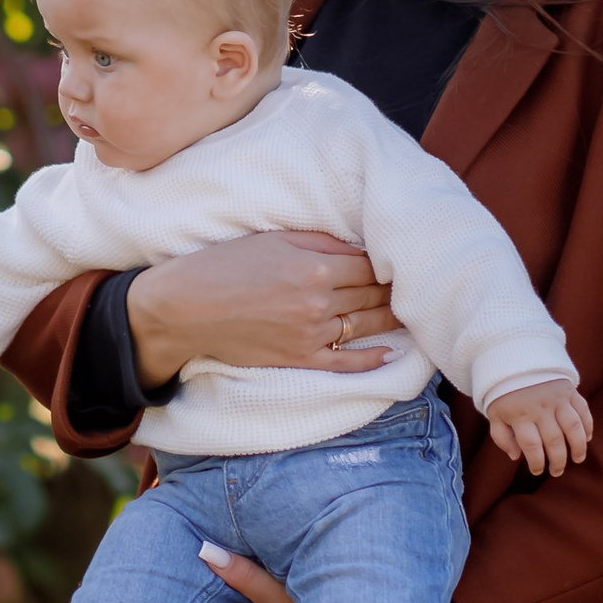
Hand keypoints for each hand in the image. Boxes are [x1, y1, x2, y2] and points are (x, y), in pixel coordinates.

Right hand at [127, 231, 399, 385]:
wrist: (185, 309)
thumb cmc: (223, 266)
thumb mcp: (272, 240)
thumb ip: (320, 243)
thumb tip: (359, 248)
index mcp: (314, 268)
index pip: (369, 266)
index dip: (389, 262)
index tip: (404, 260)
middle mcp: (318, 303)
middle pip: (372, 295)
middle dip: (395, 288)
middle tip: (417, 284)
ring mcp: (310, 335)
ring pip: (365, 325)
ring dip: (391, 318)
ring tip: (412, 311)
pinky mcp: (299, 359)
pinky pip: (346, 362)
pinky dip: (372, 359)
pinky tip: (391, 352)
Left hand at [487, 380, 593, 475]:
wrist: (517, 360)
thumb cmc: (504, 394)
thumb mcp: (495, 414)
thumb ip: (501, 437)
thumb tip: (516, 457)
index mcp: (520, 415)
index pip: (531, 445)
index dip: (536, 462)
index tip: (537, 471)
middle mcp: (540, 407)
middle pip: (554, 440)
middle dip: (558, 461)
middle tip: (557, 471)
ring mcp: (557, 398)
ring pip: (573, 427)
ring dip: (578, 447)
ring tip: (578, 459)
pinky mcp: (569, 390)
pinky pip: (583, 410)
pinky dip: (588, 425)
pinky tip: (586, 439)